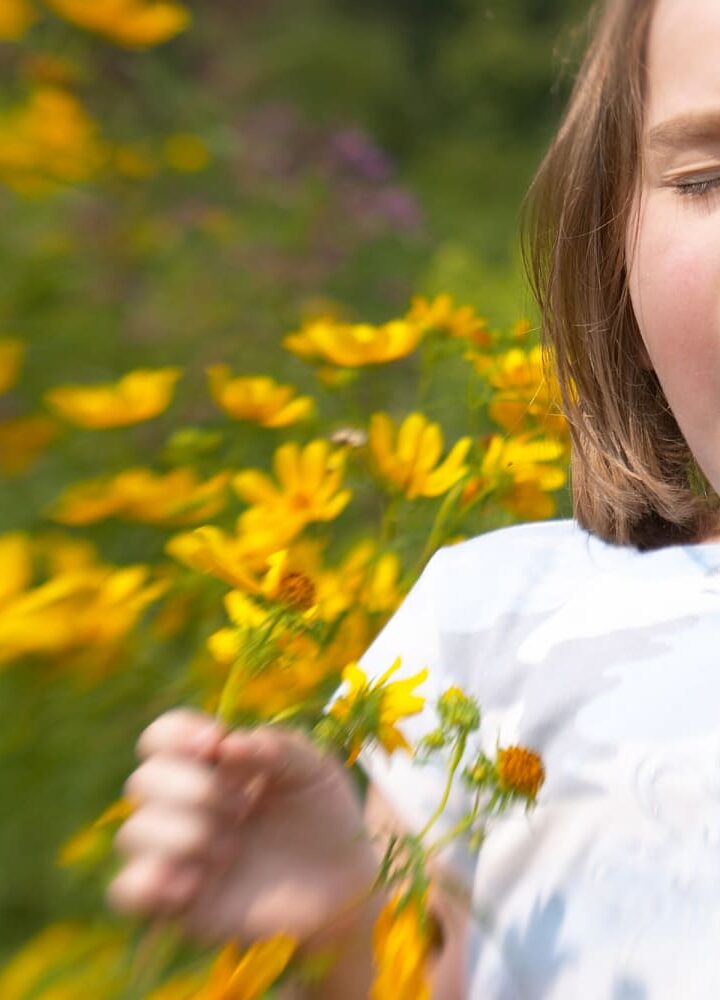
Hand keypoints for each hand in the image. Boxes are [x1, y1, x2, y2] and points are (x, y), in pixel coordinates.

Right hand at [108, 709, 379, 949]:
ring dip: (184, 834)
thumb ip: (278, 746)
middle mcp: (184, 804)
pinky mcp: (177, 902)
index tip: (216, 743)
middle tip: (242, 807)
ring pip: (133, 833)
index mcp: (211, 764)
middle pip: (142, 781)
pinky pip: (127, 889)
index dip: (176, 734)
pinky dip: (151, 881)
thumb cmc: (324, 814)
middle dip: (193, 789)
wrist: (345, 883)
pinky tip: (196, 883)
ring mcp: (177, 853)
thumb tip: (227, 745)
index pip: (161, 736)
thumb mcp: (315, 768)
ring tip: (231, 849)